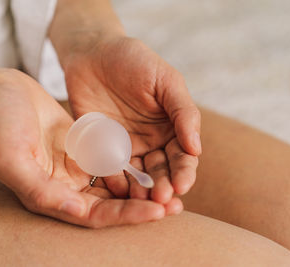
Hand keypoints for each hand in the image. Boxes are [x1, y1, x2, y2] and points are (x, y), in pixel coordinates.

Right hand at [0, 68, 173, 227]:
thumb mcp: (12, 159)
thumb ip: (42, 190)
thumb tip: (80, 211)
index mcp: (50, 197)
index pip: (96, 216)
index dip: (127, 216)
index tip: (158, 212)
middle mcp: (65, 186)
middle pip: (112, 205)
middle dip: (144, 206)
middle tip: (177, 204)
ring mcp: (74, 166)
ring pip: (116, 184)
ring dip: (144, 186)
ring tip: (175, 185)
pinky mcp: (82, 146)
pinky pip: (112, 158)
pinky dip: (133, 162)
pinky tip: (157, 159)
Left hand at [63, 36, 200, 204]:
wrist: (93, 53)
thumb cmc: (134, 61)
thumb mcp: (166, 80)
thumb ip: (183, 112)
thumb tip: (197, 148)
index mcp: (172, 128)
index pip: (182, 156)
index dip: (184, 172)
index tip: (182, 186)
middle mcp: (151, 142)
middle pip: (161, 172)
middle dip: (163, 187)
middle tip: (161, 199)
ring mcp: (125, 148)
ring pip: (137, 176)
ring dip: (141, 190)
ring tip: (141, 200)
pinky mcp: (101, 148)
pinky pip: (109, 168)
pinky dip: (114, 180)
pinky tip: (118, 189)